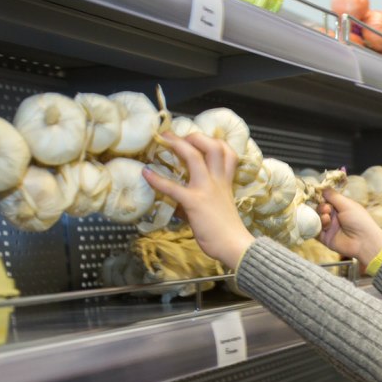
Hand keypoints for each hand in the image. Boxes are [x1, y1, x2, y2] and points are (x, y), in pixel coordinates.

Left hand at [142, 133, 254, 268]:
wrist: (235, 246)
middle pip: (213, 147)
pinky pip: (172, 187)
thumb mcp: (219, 209)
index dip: (215, 142)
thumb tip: (176, 203)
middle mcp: (217, 181)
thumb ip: (200, 200)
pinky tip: (146, 173)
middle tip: (177, 136)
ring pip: (194, 156)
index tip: (200, 139)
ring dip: (177, 145)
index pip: (228, 154)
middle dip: (195, 136)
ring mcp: (206, 189)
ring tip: (163, 140)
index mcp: (225, 183)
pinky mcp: (194, 202)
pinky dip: (157, 179)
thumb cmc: (228, 232)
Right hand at [318, 189, 381, 266]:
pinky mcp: (325, 238)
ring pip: (317, 218)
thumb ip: (333, 195)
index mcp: (341, 207)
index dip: (322, 197)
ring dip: (320, 216)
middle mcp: (334, 216)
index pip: (326, 199)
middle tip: (327, 209)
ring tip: (327, 218)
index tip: (318, 195)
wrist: (363, 241)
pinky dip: (317, 227)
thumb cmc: (359, 220)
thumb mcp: (346, 204)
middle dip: (322, 207)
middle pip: (320, 208)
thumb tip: (322, 187)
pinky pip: (315, 231)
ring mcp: (329, 227)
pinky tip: (325, 224)